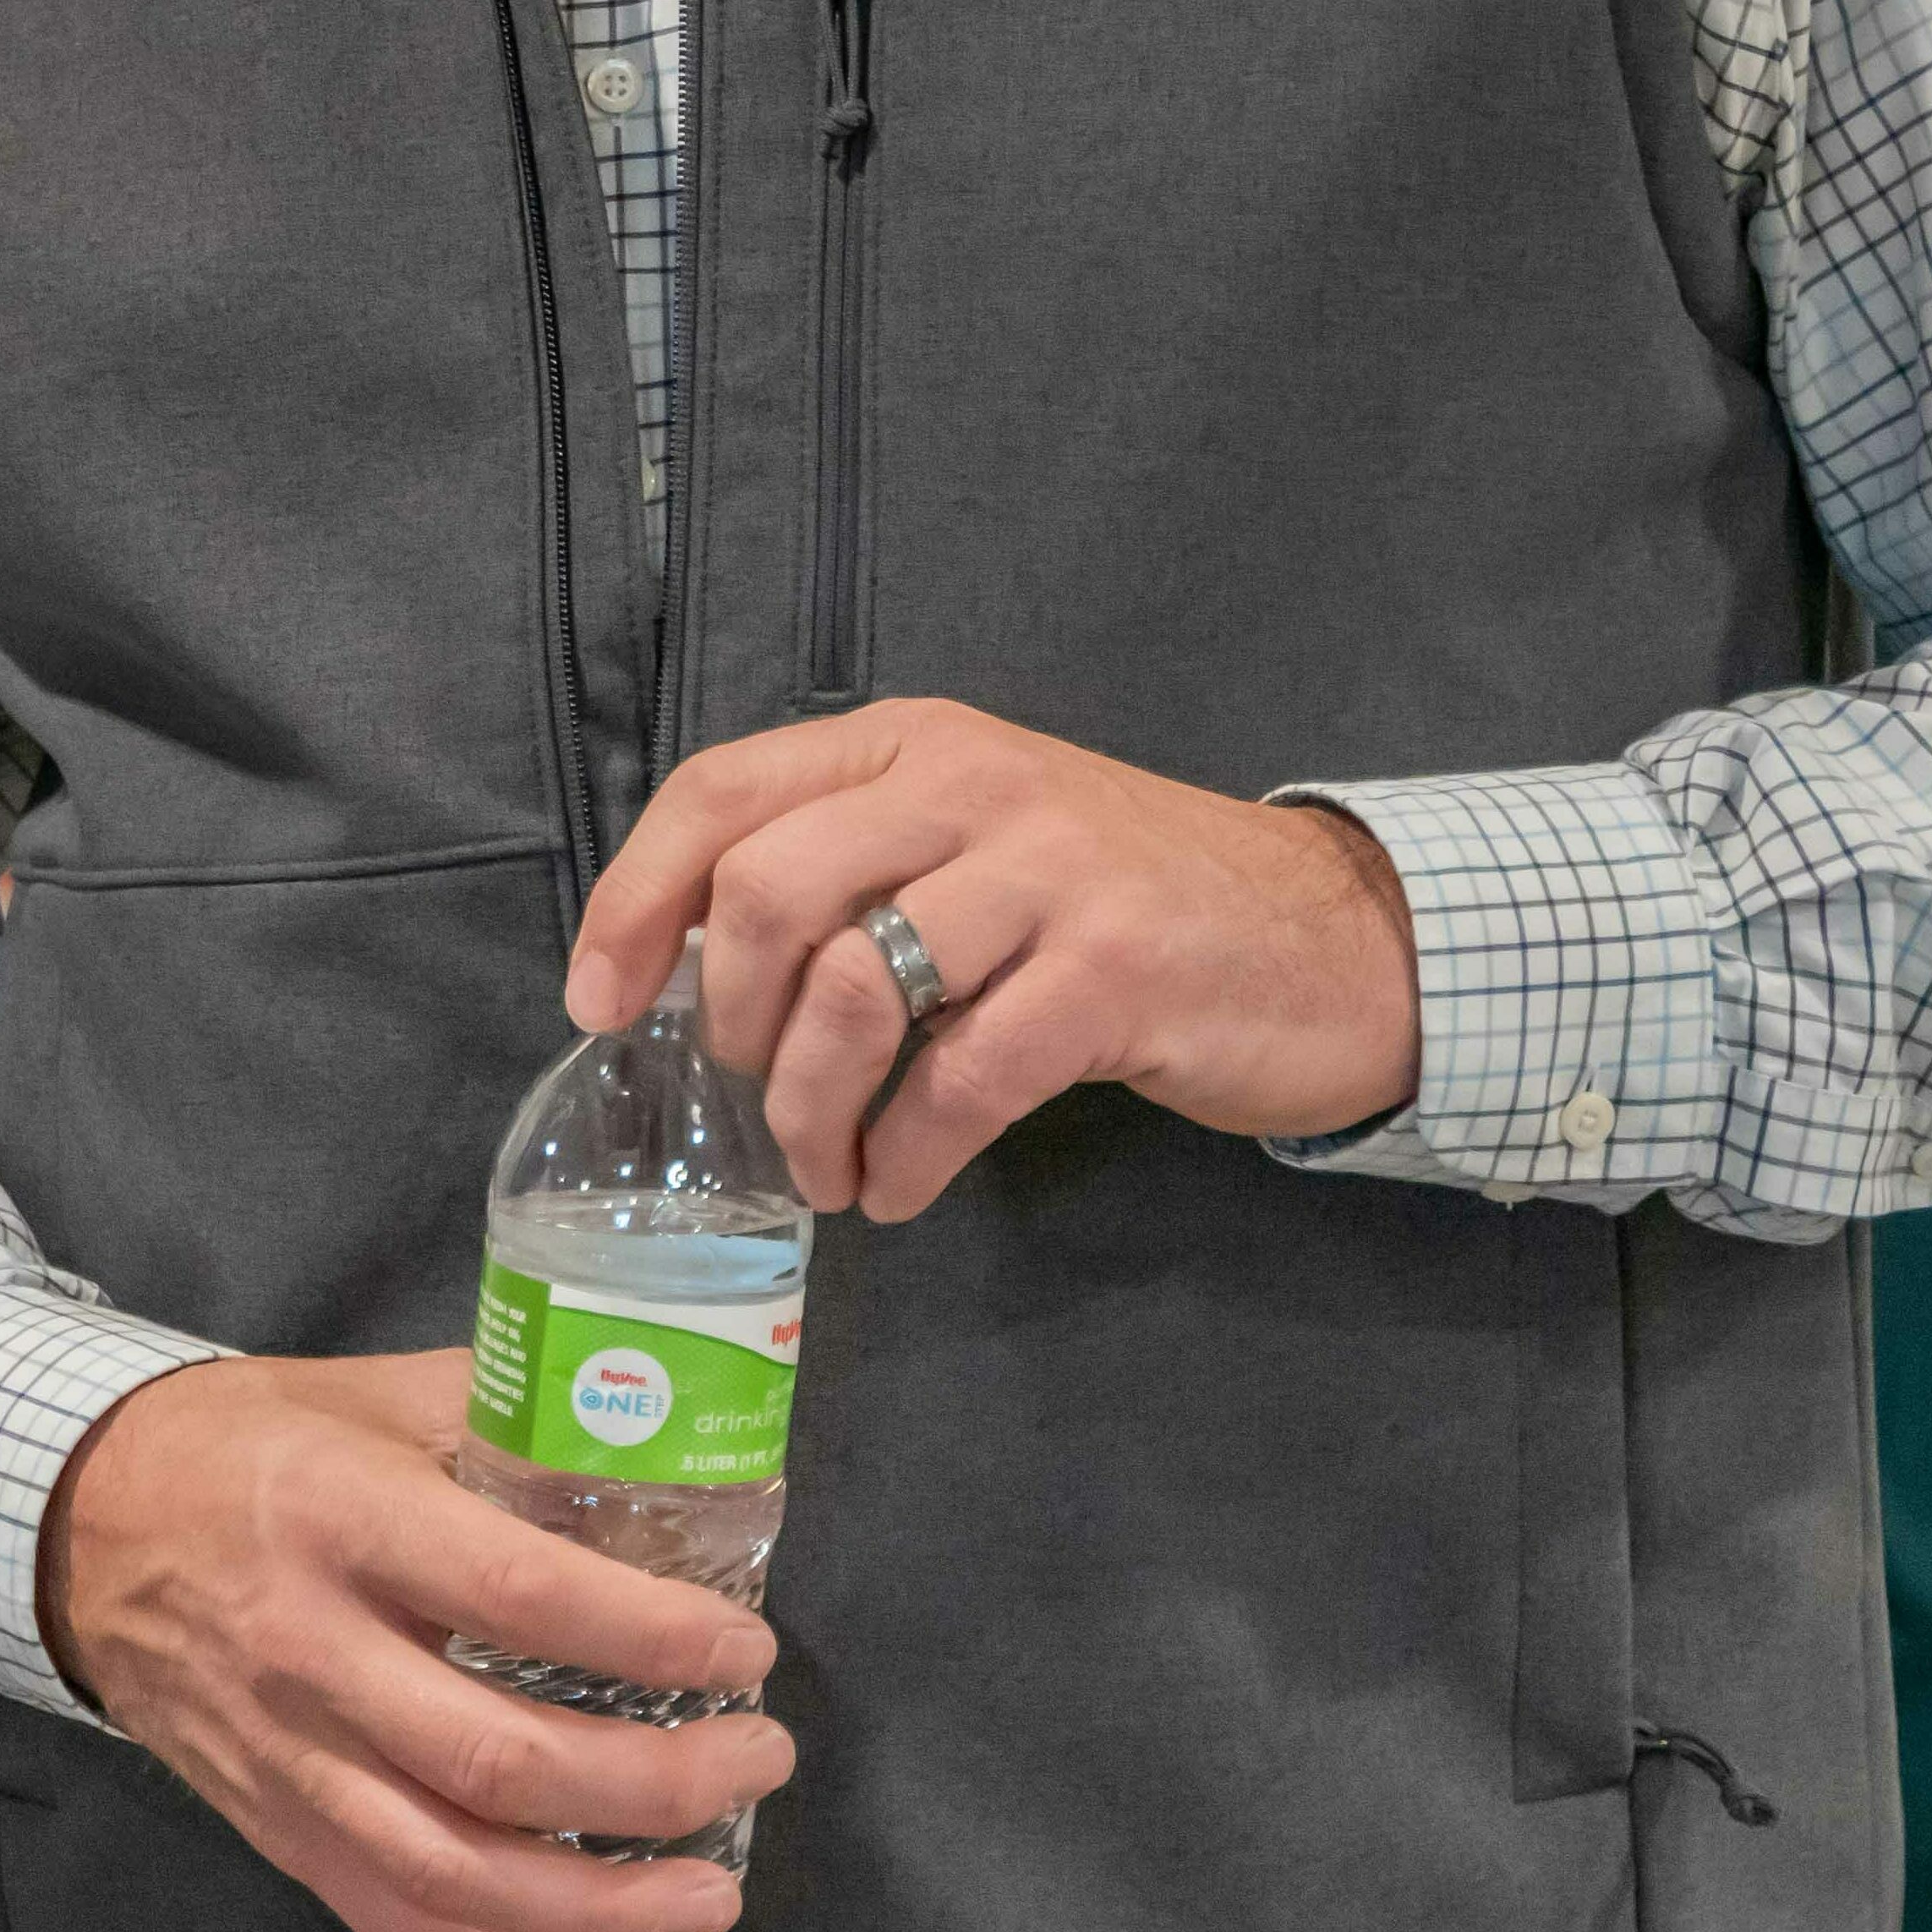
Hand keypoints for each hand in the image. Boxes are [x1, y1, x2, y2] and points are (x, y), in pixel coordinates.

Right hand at [28, 1352, 791, 1931]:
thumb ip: (508, 1419)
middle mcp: (310, 1656)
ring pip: (456, 1879)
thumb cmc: (243, 1445)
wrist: (74, 1527)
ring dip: (607, 1909)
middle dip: (658, 1786)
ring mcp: (289, 1763)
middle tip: (759, 1759)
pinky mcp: (277, 1833)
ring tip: (716, 1897)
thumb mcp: (370, 1395)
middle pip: (501, 1765)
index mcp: (340, 1521)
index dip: (650, 1635)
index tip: (744, 1648)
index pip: (520, 1595)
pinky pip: (404, 1928)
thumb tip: (664, 1448)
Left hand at [571, 698, 1421, 1223]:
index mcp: (915, 742)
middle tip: (751, 1099)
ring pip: (855, 991)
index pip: (721, 792)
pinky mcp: (1117, 974)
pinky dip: (907, 1155)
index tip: (595, 1002)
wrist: (1335, 938)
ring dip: (810, 1111)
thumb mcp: (979, 841)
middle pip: (768, 893)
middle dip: (729, 1023)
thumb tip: (688, 967)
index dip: (634, 901)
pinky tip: (900, 1188)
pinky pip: (962, 1078)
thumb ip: (853, 868)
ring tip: (827, 1171)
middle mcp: (973, 785)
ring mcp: (1051, 875)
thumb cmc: (1127, 903)